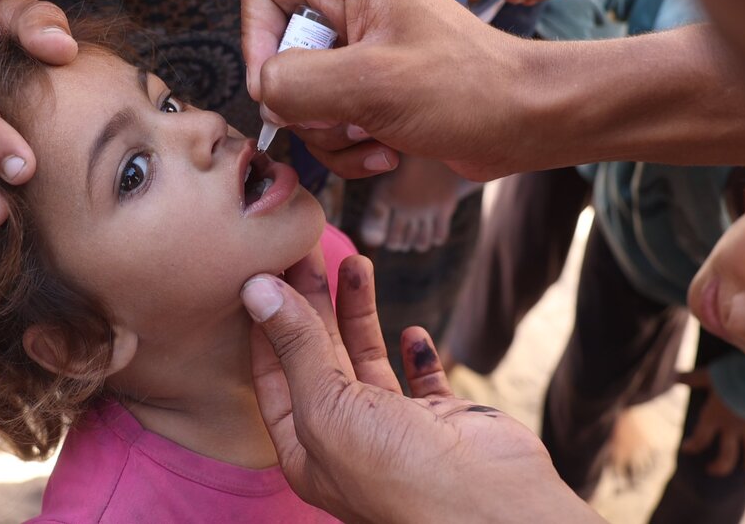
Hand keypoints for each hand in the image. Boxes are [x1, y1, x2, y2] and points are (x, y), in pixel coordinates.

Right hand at [242, 0, 547, 181]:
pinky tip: (386, 150)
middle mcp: (350, 5)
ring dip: (328, 134)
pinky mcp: (373, 88)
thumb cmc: (467, 88)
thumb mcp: (371, 84)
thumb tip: (264, 93)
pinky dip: (349, 146)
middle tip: (343, 118)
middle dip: (303, 103)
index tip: (281, 87)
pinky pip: (330, 120)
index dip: (258, 41)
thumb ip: (297, 82)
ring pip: (301, 96)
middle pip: (277, 54)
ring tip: (372, 138)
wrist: (527, 121)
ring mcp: (361, 49)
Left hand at [243, 253, 601, 522]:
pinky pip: (421, 378)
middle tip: (307, 247)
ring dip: (359, 312)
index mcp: (305, 448)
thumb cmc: (396, 473)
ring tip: (355, 262)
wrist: (487, 505)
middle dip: (311, 302)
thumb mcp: (327, 405)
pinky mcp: (441, 420)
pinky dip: (415, 352)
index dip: (267, 321)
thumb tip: (257, 289)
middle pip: (318, 358)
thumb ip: (296, 346)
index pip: (273, 373)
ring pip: (367, 359)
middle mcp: (346, 439)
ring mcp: (395, 430)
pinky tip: (411, 328)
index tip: (265, 268)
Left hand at [678, 370, 744, 476]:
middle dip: (720, 467)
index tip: (686, 449)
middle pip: (726, 456)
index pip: (700, 439)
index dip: (692, 446)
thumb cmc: (730, 377)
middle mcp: (731, 428)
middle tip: (712, 470)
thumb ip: (693, 379)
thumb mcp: (708, 376)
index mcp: (713, 418)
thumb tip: (674, 377)